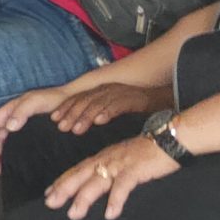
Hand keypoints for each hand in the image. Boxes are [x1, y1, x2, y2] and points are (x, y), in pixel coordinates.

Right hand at [0, 84, 69, 171]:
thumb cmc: (53, 98)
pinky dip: (12, 156)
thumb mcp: (34, 102)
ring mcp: (23, 128)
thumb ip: (21, 112)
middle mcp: (14, 119)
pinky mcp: (33, 136)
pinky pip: (18, 146)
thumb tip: (9, 127)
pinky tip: (14, 164)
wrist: (72, 101)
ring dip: (1, 156)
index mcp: (10, 110)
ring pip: (6, 143)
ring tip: (0, 169)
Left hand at [45, 133, 178, 219]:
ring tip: (73, 214)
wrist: (174, 137)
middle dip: (64, 189)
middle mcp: (108, 159)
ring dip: (84, 198)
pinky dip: (115, 200)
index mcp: (105, 156)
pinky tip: (109, 214)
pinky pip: (123, 186)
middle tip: (49, 203)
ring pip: (97, 182)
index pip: (79, 169)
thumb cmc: (151, 151)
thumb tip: (104, 183)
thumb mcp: (126, 159)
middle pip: (81, 174)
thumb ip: (113, 169)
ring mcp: (121, 164)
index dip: (63, 181)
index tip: (49, 193)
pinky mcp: (136, 169)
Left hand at [53, 81, 170, 135]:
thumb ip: (101, 113)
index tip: (54, 119)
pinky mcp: (134, 99)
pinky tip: (99, 122)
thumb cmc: (139, 106)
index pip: (80, 98)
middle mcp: (109, 90)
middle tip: (61, 127)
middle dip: (71, 114)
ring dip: (85, 117)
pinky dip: (107, 113)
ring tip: (75, 129)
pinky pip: (118, 105)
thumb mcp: (115, 108)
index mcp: (103, 91)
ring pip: (98, 104)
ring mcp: (121, 93)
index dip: (66, 108)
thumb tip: (88, 123)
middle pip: (85, 101)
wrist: (165, 100)